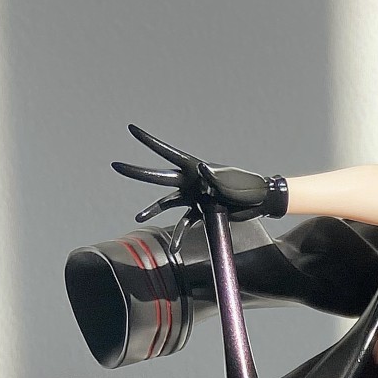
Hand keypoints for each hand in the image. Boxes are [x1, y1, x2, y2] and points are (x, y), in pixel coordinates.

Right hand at [112, 123, 287, 222]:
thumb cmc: (247, 186)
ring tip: (139, 216)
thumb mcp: (231, 181)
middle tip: (117, 166)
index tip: (132, 130)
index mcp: (195, 167)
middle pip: (159, 177)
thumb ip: (215, 176)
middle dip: (138, 172)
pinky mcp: (201, 212)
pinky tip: (174, 248)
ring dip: (153, 210)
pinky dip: (180, 236)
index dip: (149, 141)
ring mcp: (193, 196)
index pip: (167, 152)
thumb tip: (201, 171)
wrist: (260, 201)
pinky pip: (185, 224)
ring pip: (167, 203)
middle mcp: (190, 181)